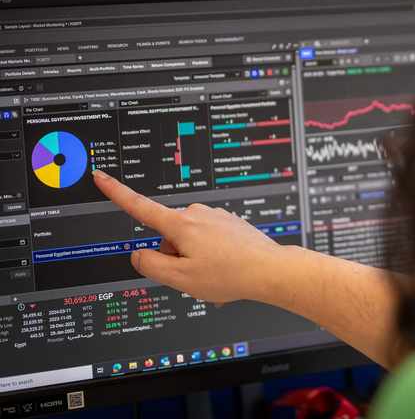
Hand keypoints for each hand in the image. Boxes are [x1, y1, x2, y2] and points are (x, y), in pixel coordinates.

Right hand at [93, 170, 286, 302]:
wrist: (270, 269)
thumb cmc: (230, 274)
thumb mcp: (181, 279)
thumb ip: (151, 265)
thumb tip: (139, 254)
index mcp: (181, 225)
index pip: (139, 206)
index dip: (116, 192)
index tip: (101, 176)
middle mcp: (197, 214)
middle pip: (167, 236)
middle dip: (174, 255)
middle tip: (196, 274)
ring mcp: (214, 216)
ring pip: (188, 239)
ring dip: (195, 257)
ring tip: (216, 273)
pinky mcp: (228, 222)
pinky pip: (207, 240)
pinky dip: (211, 255)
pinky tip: (226, 268)